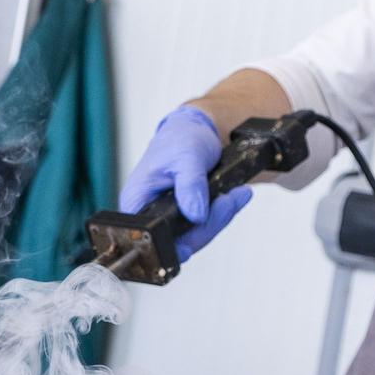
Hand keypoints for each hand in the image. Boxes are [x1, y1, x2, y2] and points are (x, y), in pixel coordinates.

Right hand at [118, 105, 252, 261]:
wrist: (194, 131)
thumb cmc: (181, 139)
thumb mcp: (187, 156)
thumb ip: (190, 185)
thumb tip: (196, 215)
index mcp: (137, 202)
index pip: (151, 237)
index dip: (174, 243)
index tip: (199, 230)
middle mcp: (149, 214)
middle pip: (179, 241)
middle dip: (209, 223)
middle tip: (228, 199)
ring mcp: (169, 219)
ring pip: (197, 236)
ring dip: (220, 216)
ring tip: (236, 193)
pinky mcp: (186, 218)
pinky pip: (206, 226)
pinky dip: (223, 212)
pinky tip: (234, 196)